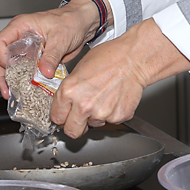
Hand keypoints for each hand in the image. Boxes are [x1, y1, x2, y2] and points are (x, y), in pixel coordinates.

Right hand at [0, 0, 100, 97]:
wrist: (83, 23)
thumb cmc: (70, 20)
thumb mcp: (61, 38)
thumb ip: (51, 56)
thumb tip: (45, 72)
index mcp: (21, 26)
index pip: (0, 42)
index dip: (1, 56)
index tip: (9, 68)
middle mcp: (19, 37)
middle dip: (1, 74)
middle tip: (7, 89)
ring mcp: (25, 48)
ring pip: (8, 65)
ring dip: (9, 79)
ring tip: (12, 94)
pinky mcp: (33, 58)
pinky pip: (23, 70)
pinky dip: (22, 80)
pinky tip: (24, 90)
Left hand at [50, 18, 189, 137]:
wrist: (133, 59)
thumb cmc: (108, 58)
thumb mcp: (79, 69)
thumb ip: (69, 91)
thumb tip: (64, 104)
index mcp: (69, 92)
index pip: (57, 118)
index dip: (61, 116)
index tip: (65, 115)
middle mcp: (83, 105)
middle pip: (72, 131)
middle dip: (74, 126)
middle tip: (80, 118)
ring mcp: (101, 113)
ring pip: (93, 125)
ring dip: (95, 116)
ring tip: (103, 98)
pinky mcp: (117, 117)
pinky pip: (110, 121)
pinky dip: (112, 113)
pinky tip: (114, 99)